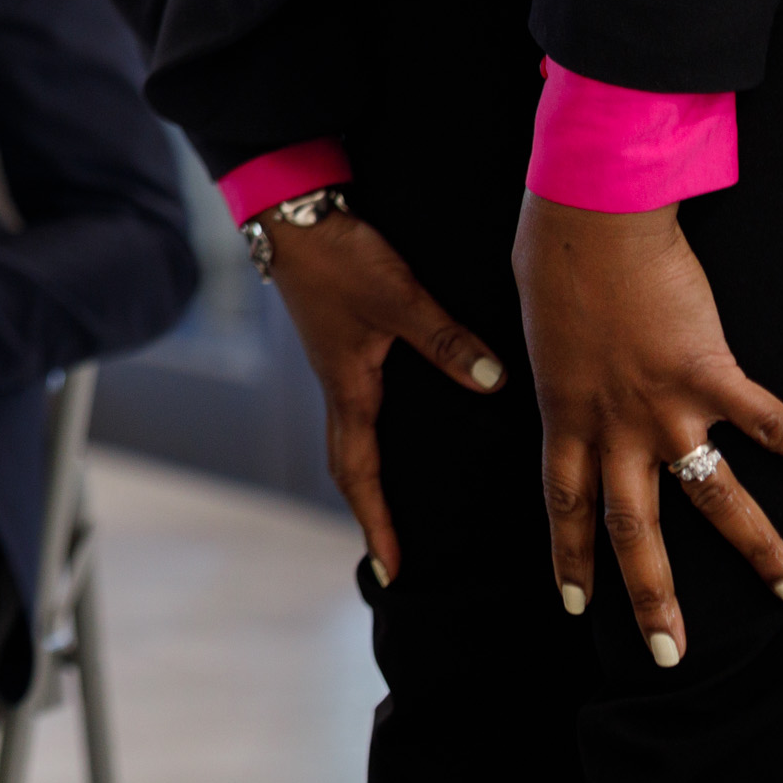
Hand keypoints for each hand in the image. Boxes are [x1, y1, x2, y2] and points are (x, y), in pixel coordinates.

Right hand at [259, 204, 507, 582]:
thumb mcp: (396, 296)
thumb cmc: (337, 254)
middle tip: (388, 558)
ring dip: (367, 477)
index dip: (376, 524)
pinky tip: (397, 429)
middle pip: (349, 465)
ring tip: (392, 506)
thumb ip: (444, 339)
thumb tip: (492, 384)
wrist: (290, 210)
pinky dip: (373, 436)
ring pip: (352, 436)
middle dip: (368, 513)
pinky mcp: (342, 339)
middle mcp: (340, 384)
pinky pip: (358, 406)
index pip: (359, 473)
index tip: (392, 572)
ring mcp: (338, 362)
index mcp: (349, 386)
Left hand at [514, 194, 782, 665]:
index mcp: (565, 416)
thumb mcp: (541, 332)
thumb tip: (560, 381)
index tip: (579, 607)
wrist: (590, 216)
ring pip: (716, 498)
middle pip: (635, 531)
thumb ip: (559, 372)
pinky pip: (771, 424)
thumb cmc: (555, 261)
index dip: (573, 559)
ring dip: (760, 553)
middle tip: (674, 655)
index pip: (566, 506)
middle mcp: (615, 426)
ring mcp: (666, 405)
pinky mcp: (711, 372)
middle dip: (653, 597)